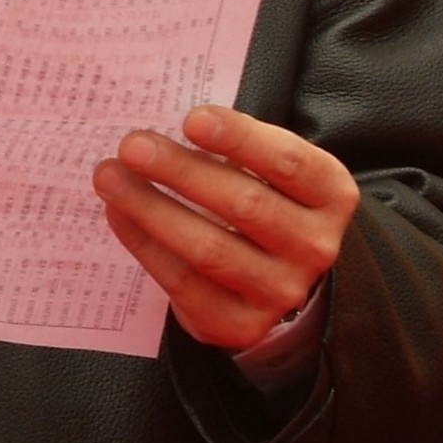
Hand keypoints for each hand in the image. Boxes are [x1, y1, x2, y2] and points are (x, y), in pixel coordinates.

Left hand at [94, 106, 358, 351]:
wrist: (278, 276)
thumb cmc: (265, 200)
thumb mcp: (270, 169)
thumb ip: (236, 147)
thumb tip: (165, 128)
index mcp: (331, 195)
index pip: (288, 162)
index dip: (240, 139)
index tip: (191, 119)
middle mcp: (315, 246)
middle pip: (244, 204)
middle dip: (181, 171)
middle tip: (133, 145)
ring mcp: (281, 291)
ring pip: (209, 248)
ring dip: (151, 208)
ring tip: (111, 177)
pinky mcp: (241, 324)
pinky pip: (184, 284)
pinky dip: (145, 244)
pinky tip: (119, 213)